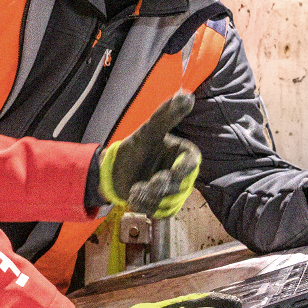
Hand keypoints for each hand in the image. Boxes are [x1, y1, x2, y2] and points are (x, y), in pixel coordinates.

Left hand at [99, 92, 199, 217]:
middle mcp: (182, 172)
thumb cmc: (134, 148)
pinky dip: (147, 207)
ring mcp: (174, 190)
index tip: (172, 172)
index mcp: (183, 153)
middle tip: (146, 183)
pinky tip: (136, 197)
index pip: (193, 161)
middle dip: (161, 186)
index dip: (185, 168)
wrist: (115, 171)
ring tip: (136, 189)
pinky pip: (162, 213)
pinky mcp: (164, 205)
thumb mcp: (147, 131)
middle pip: (180, 185)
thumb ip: (166, 115)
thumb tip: (187, 94)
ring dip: (150, 197)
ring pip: (170, 201)